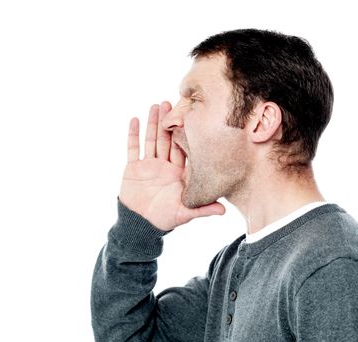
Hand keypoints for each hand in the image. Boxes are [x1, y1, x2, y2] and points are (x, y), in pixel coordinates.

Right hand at [118, 102, 225, 231]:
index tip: (190, 117)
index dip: (186, 134)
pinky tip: (135, 120)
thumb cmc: (164, 219)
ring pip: (152, 139)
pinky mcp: (134, 168)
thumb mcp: (185, 213)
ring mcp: (149, 165)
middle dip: (169, 122)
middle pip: (167, 139)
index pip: (183, 149)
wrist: (140, 224)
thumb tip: (224, 210)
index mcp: (179, 173)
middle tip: (172, 102)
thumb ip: (203, 209)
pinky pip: (133, 148)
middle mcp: (165, 165)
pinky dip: (133, 134)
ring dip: (153, 123)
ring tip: (156, 106)